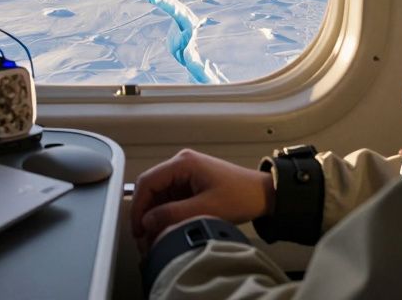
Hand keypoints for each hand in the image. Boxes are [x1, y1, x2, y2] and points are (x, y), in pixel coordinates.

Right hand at [131, 149, 273, 251]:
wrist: (264, 195)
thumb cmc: (241, 196)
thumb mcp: (207, 209)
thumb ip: (174, 214)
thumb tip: (147, 221)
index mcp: (183, 163)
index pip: (147, 182)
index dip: (138, 207)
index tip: (137, 228)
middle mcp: (181, 164)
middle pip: (150, 188)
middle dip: (145, 214)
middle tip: (144, 238)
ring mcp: (185, 174)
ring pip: (159, 196)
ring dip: (155, 216)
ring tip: (155, 238)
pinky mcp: (190, 185)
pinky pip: (170, 199)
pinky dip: (166, 215)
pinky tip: (166, 230)